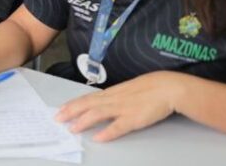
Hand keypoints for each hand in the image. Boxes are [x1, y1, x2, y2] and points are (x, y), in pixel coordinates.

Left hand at [55, 71, 186, 141]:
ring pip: (98, 114)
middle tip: (57, 118)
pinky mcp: (135, 119)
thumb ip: (115, 96)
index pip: (87, 98)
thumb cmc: (150, 88)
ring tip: (72, 128)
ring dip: (83, 121)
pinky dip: (107, 132)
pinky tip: (98, 138)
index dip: (73, 104)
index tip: (61, 109)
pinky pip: (118, 127)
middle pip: (87, 104)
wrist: (168, 87)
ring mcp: (123, 108)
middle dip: (70, 111)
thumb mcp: (128, 90)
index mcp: (112, 92)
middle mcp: (114, 99)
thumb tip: (103, 102)